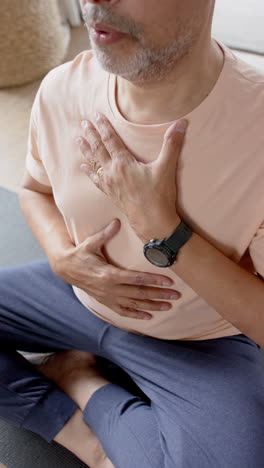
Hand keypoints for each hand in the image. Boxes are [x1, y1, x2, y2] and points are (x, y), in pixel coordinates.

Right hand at [54, 219, 180, 319]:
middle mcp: (110, 289)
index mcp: (108, 274)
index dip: (153, 280)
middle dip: (159, 294)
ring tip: (169, 306)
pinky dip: (137, 315)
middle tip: (176, 295)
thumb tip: (117, 221)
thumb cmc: (81, 254)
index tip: (169, 281)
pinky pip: (123, 312)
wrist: (66, 269)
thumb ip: (105, 234)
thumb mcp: (90, 243)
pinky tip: (150, 316)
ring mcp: (108, 298)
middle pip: (139, 293)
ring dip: (152, 306)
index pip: (136, 278)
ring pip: (134, 305)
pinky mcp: (106, 302)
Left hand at [77, 114, 187, 240]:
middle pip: (98, 149)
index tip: (96, 115)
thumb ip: (172, 144)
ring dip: (86, 150)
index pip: (110, 140)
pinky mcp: (111, 194)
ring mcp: (110, 184)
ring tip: (78, 140)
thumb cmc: (159, 196)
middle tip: (83, 123)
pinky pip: (96, 180)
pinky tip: (83, 167)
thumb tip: (181, 123)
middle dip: (91, 135)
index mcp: (124, 163)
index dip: (103, 127)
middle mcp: (113, 172)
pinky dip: (89, 172)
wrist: (152, 223)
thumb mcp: (166, 168)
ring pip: (94, 163)